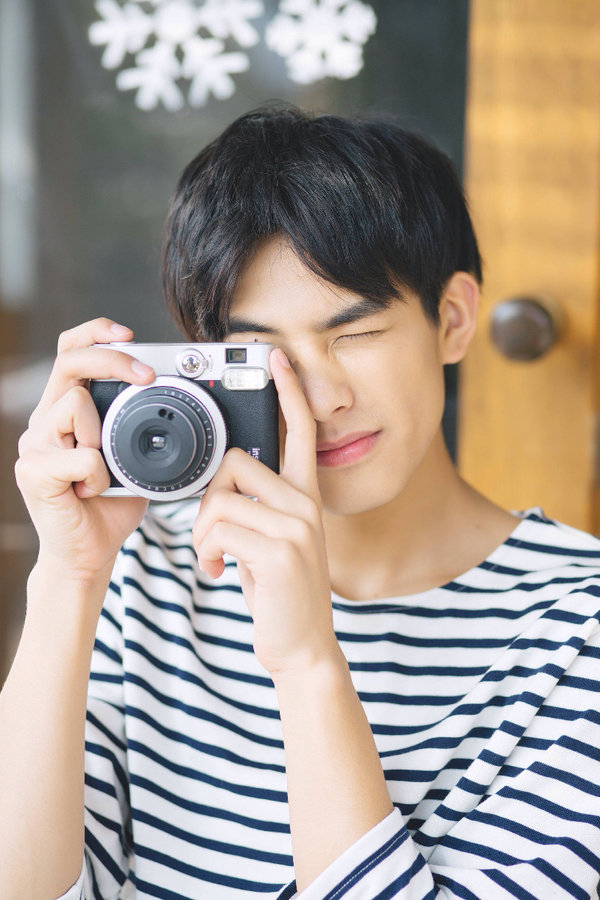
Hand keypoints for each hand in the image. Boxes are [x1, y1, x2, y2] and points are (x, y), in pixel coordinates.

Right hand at [15, 318, 153, 584]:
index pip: (70, 352)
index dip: (95, 334)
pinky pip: (81, 456)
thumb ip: (141, 429)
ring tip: (103, 470)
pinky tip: (92, 492)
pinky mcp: (34, 472)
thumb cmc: (109, 507)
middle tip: (146, 376)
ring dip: (102, 435)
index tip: (130, 335)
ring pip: (74, 404)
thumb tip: (182, 405)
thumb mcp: (135, 459)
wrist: (87, 555)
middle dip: (112, 360)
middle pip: (69, 362)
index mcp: (65, 412)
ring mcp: (34, 445)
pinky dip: (99, 476)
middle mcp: (44, 421)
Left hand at [192, 348, 337, 676]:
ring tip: (216, 557)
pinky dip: (207, 553)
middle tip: (213, 537)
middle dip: (209, 501)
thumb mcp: (272, 539)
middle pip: (235, 464)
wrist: (302, 645)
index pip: (299, 431)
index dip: (289, 392)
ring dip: (203, 533)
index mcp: (304, 496)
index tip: (276, 357)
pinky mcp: (279, 551)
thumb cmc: (279, 589)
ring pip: (220, 499)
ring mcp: (296, 526)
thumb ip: (257, 504)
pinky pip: (218, 530)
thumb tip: (223, 484)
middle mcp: (305, 504)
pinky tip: (221, 572)